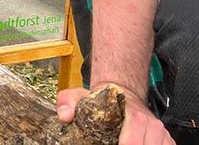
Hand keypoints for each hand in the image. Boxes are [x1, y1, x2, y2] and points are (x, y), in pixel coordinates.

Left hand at [57, 86, 173, 143]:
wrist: (119, 91)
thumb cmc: (101, 99)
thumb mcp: (80, 95)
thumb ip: (68, 101)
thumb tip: (66, 115)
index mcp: (132, 112)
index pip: (134, 132)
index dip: (127, 143)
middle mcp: (150, 122)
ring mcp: (159, 131)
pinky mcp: (165, 139)